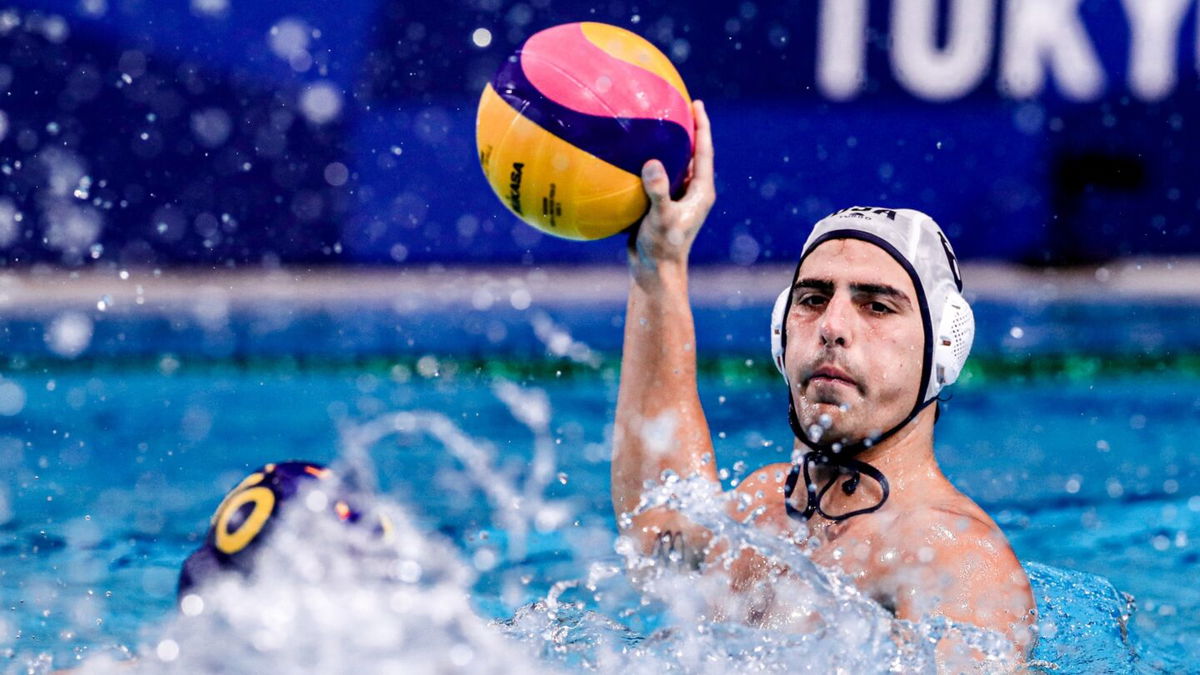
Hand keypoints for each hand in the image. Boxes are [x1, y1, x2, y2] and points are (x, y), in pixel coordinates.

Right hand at [628, 100, 714, 274]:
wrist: (654, 271)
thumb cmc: (662, 247)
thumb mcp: (661, 218)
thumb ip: (658, 191)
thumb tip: (652, 162)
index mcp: (701, 191)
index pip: (704, 151)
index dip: (702, 126)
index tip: (696, 103)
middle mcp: (692, 192)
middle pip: (693, 153)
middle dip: (687, 130)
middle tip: (677, 105)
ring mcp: (677, 198)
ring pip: (674, 165)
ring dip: (667, 146)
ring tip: (653, 124)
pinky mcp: (661, 205)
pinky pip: (656, 178)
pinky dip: (647, 164)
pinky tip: (629, 155)